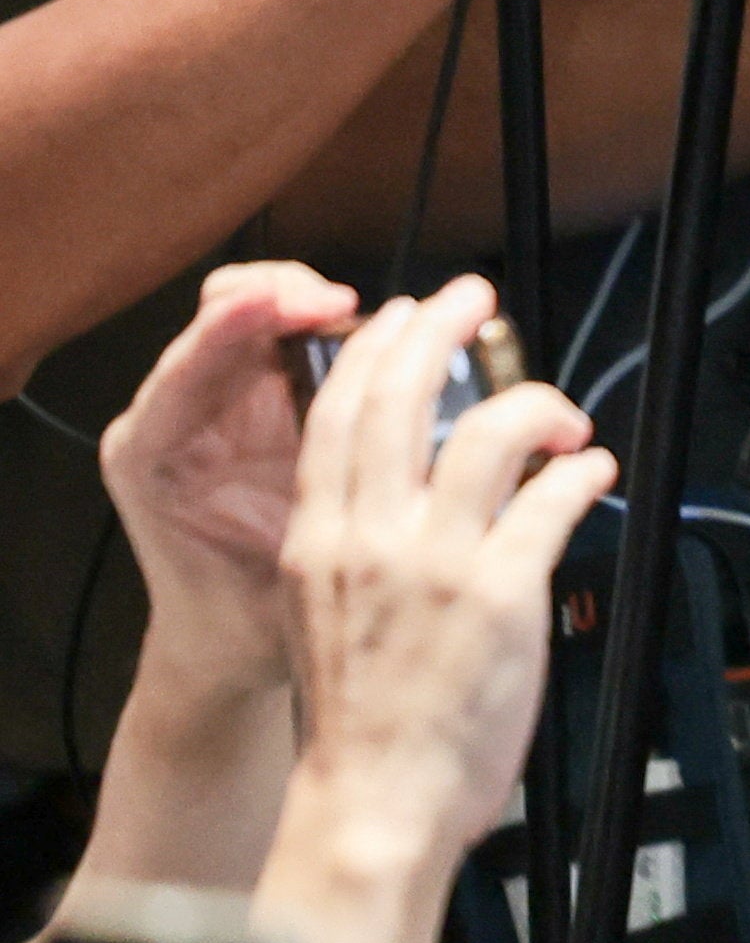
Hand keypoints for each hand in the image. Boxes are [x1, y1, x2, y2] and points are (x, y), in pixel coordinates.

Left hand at [97, 259, 348, 691]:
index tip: (308, 306)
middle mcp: (172, 418)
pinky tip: (377, 340)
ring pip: (253, 313)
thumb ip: (326, 500)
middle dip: (286, 295)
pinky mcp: (249, 402)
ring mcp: (210, 406)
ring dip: (313, 304)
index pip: (191, 362)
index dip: (246, 323)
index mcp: (154, 454)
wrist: (233, 647)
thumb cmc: (249, 616)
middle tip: (350, 307)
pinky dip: (327, 327)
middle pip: (219, 314)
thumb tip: (401, 442)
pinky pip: (282, 338)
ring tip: (377, 319)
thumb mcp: (290, 562)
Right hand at [263, 278, 613, 898]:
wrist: (372, 800)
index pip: (337, 416)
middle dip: (443, 331)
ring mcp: (436, 563)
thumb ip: (358, 548)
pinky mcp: (501, 593)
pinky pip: (552, 500)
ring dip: (537, 404)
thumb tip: (412, 492)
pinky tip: (593, 473)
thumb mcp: (325, 613)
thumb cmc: (362, 720)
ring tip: (563, 416)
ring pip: (488, 434)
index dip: (374, 351)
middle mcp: (369, 540)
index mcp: (316, 542)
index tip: (404, 314)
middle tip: (476, 298)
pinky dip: (581, 474)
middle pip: (403, 399)